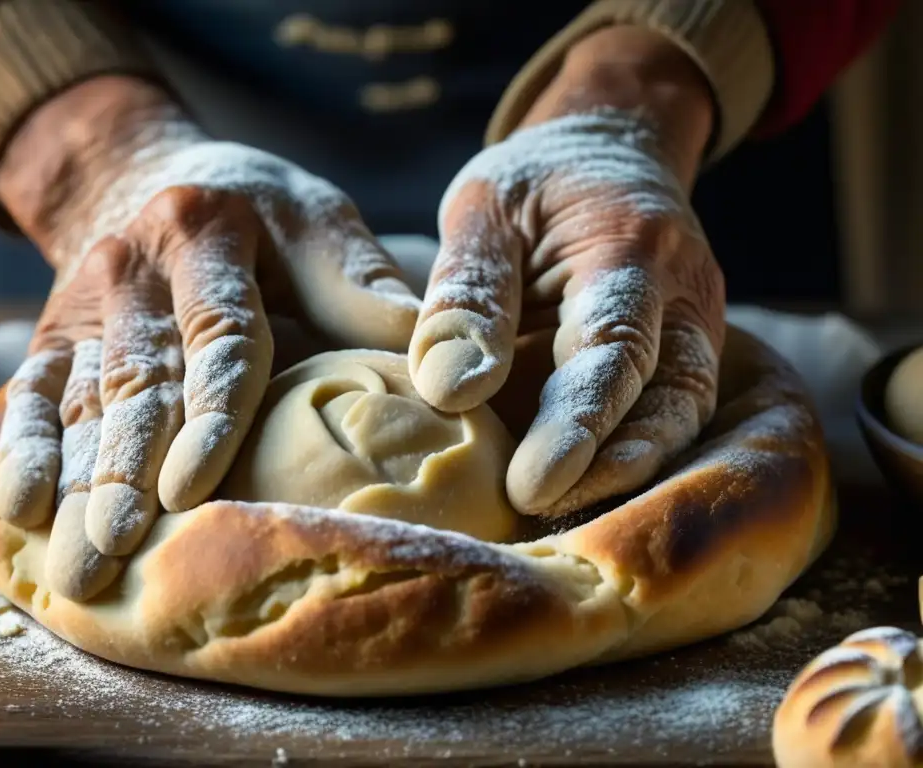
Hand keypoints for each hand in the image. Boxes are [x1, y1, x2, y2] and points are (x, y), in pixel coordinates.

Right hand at [0, 77, 419, 598]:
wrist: (167, 175)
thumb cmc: (269, 218)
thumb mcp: (323, 226)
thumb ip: (368, 291)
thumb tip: (443, 368)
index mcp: (210, 232)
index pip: (218, 335)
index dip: (208, 416)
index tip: (192, 489)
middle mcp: (135, 265)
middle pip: (139, 382)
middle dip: (126, 474)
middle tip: (116, 557)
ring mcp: (87, 301)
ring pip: (84, 401)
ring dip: (79, 486)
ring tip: (76, 567)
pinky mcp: (56, 330)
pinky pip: (33, 391)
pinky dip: (26, 450)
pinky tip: (21, 511)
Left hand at [410, 26, 723, 515]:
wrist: (610, 151)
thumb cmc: (535, 181)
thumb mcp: (483, 210)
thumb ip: (467, 296)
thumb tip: (449, 393)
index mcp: (633, 248)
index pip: (612, 350)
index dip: (577, 425)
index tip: (528, 489)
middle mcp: (685, 297)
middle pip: (668, 400)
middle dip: (611, 469)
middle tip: (540, 519)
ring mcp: (697, 329)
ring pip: (680, 419)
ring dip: (627, 475)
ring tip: (556, 520)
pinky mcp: (686, 355)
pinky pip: (670, 416)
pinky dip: (630, 458)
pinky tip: (578, 494)